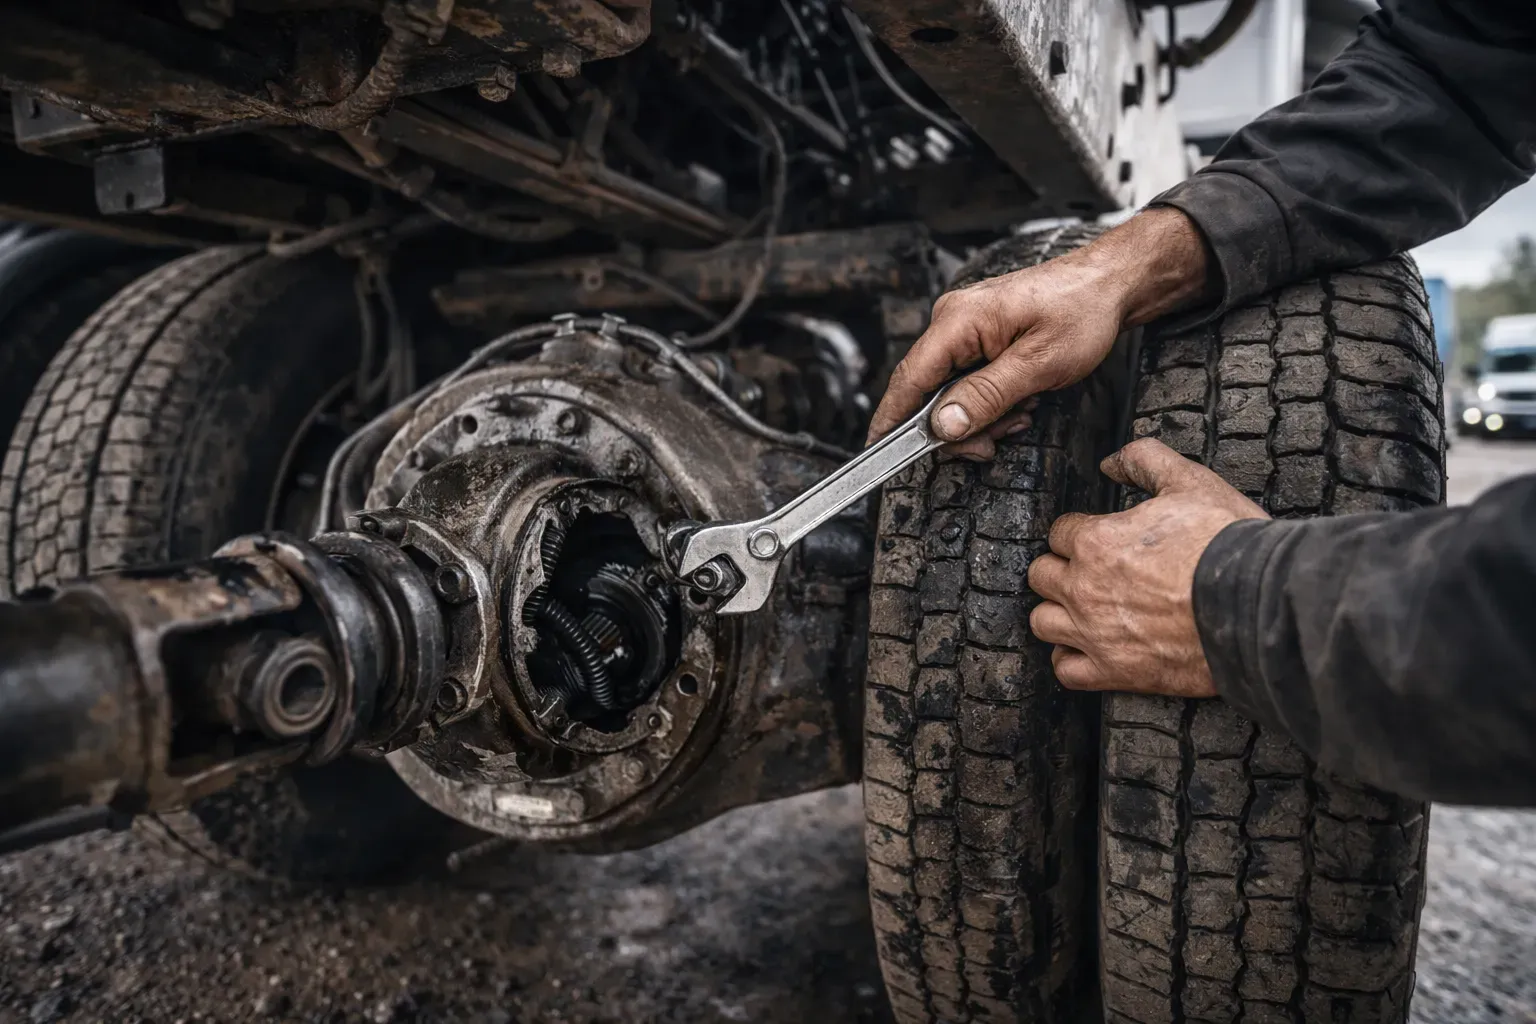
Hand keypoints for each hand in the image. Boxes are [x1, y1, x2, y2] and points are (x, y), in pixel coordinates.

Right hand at [867, 207, 1213, 458]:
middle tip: (995, 443)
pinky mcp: (978, 337)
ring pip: (950, 392)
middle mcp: (952, 321)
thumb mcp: (1039, 365)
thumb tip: (942, 426)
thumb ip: (986, 397)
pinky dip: (990, 399)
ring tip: (1023, 409)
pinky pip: (967, 380)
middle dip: (961, 426)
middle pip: (928, 393)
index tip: (878, 454)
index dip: (892, 420)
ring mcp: (963, 328)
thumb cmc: (1082, 312)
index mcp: (959, 321)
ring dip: (983, 415)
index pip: (909, 378)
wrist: (1108, 284)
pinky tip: (1020, 398)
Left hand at [1026, 438, 1268, 697]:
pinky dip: (1073, 660)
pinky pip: (1066, 671)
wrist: (1259, 605)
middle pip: (1042, 576)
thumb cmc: (1227, 544)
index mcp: (1095, 541)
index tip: (1102, 541)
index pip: (1060, 532)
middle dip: (1063, 571)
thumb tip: (1110, 463)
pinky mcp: (1113, 672)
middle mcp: (1084, 588)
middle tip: (1093, 574)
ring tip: (1087, 611)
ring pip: (1043, 622)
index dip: (1082, 533)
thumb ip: (1143, 460)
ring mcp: (1094, 633)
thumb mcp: (1189, 482)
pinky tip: (1092, 649)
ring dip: (1060, 614)